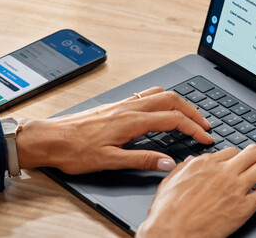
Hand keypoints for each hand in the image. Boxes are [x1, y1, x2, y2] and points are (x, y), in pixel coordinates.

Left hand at [14, 86, 212, 173]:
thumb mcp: (110, 161)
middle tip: (205, 125)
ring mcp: (121, 103)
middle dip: (193, 111)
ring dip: (178, 102)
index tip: (205, 137)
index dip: (194, 128)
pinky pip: (145, 94)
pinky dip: (162, 99)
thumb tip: (167, 162)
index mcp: (131, 121)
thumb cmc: (73, 151)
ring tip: (189, 115)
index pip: (173, 119)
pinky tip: (161, 108)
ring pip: (159, 93)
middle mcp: (128, 107)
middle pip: (171, 100)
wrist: (49, 139)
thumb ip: (141, 160)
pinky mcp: (115, 105)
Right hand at [138, 145, 255, 237]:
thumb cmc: (167, 213)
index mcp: (204, 164)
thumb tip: (189, 162)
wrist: (172, 233)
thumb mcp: (170, 182)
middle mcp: (223, 171)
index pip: (232, 151)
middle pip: (252, 152)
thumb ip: (182, 168)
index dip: (240, 157)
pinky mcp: (244, 207)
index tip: (243, 162)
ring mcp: (235, 188)